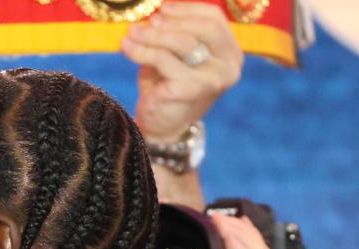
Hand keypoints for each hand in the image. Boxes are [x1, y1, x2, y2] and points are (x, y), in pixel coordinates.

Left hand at [122, 2, 242, 140]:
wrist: (162, 126)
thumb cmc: (169, 85)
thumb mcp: (175, 56)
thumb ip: (173, 34)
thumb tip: (156, 14)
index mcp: (230, 53)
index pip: (215, 20)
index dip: (187, 9)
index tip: (162, 8)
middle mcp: (228, 66)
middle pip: (204, 28)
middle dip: (172, 21)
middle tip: (147, 22)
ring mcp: (212, 79)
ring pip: (182, 42)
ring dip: (152, 35)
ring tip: (131, 33)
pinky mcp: (191, 89)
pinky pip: (163, 60)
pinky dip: (142, 52)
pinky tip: (128, 48)